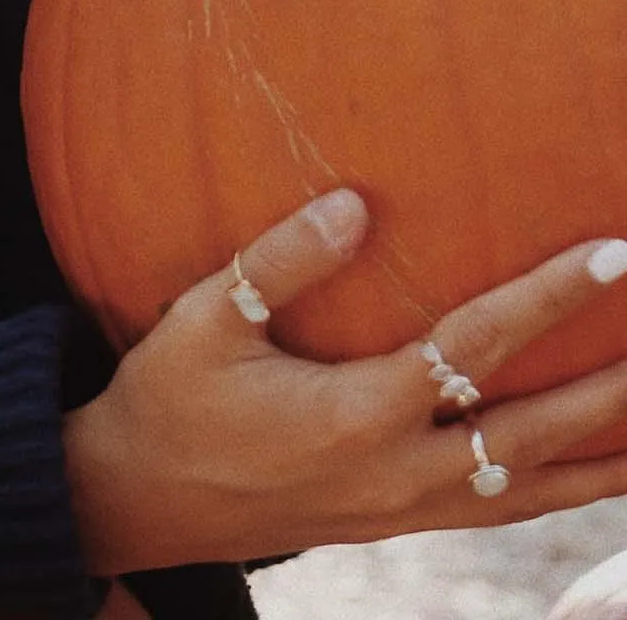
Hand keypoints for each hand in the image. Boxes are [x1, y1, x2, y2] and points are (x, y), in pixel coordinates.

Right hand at [62, 188, 626, 576]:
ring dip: (613, 451)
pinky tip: (601, 467)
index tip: (612, 253)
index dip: (548, 298)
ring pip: (541, 486)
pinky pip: (510, 509)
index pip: (474, 346)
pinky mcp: (404, 521)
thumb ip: (278, 261)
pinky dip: (570, 490)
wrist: (146, 501)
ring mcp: (409, 507)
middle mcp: (400, 470)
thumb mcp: (205, 319)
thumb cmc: (170, 398)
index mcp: (357, 413)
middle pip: (540, 429)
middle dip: (618, 385)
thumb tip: (352, 204)